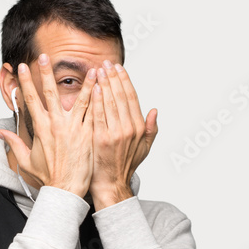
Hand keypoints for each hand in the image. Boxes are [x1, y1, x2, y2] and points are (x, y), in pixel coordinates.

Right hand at [0, 54, 96, 197]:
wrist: (65, 189)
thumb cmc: (48, 176)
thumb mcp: (26, 160)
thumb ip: (13, 143)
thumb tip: (0, 132)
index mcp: (40, 128)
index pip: (30, 100)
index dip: (24, 82)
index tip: (21, 68)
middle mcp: (56, 124)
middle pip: (50, 93)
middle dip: (45, 73)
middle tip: (44, 57)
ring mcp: (73, 128)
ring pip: (79, 98)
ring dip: (85, 81)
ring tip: (90, 67)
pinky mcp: (87, 133)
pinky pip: (93, 111)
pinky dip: (97, 97)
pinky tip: (102, 86)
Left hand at [89, 60, 157, 208]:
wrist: (111, 185)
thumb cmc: (124, 167)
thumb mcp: (144, 149)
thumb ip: (151, 129)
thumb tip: (154, 111)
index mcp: (139, 128)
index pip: (132, 98)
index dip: (125, 81)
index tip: (119, 69)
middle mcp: (129, 129)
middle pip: (121, 96)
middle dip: (113, 77)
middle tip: (107, 63)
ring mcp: (116, 134)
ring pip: (110, 102)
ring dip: (104, 84)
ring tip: (99, 70)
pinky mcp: (101, 139)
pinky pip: (99, 114)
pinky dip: (96, 100)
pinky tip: (93, 87)